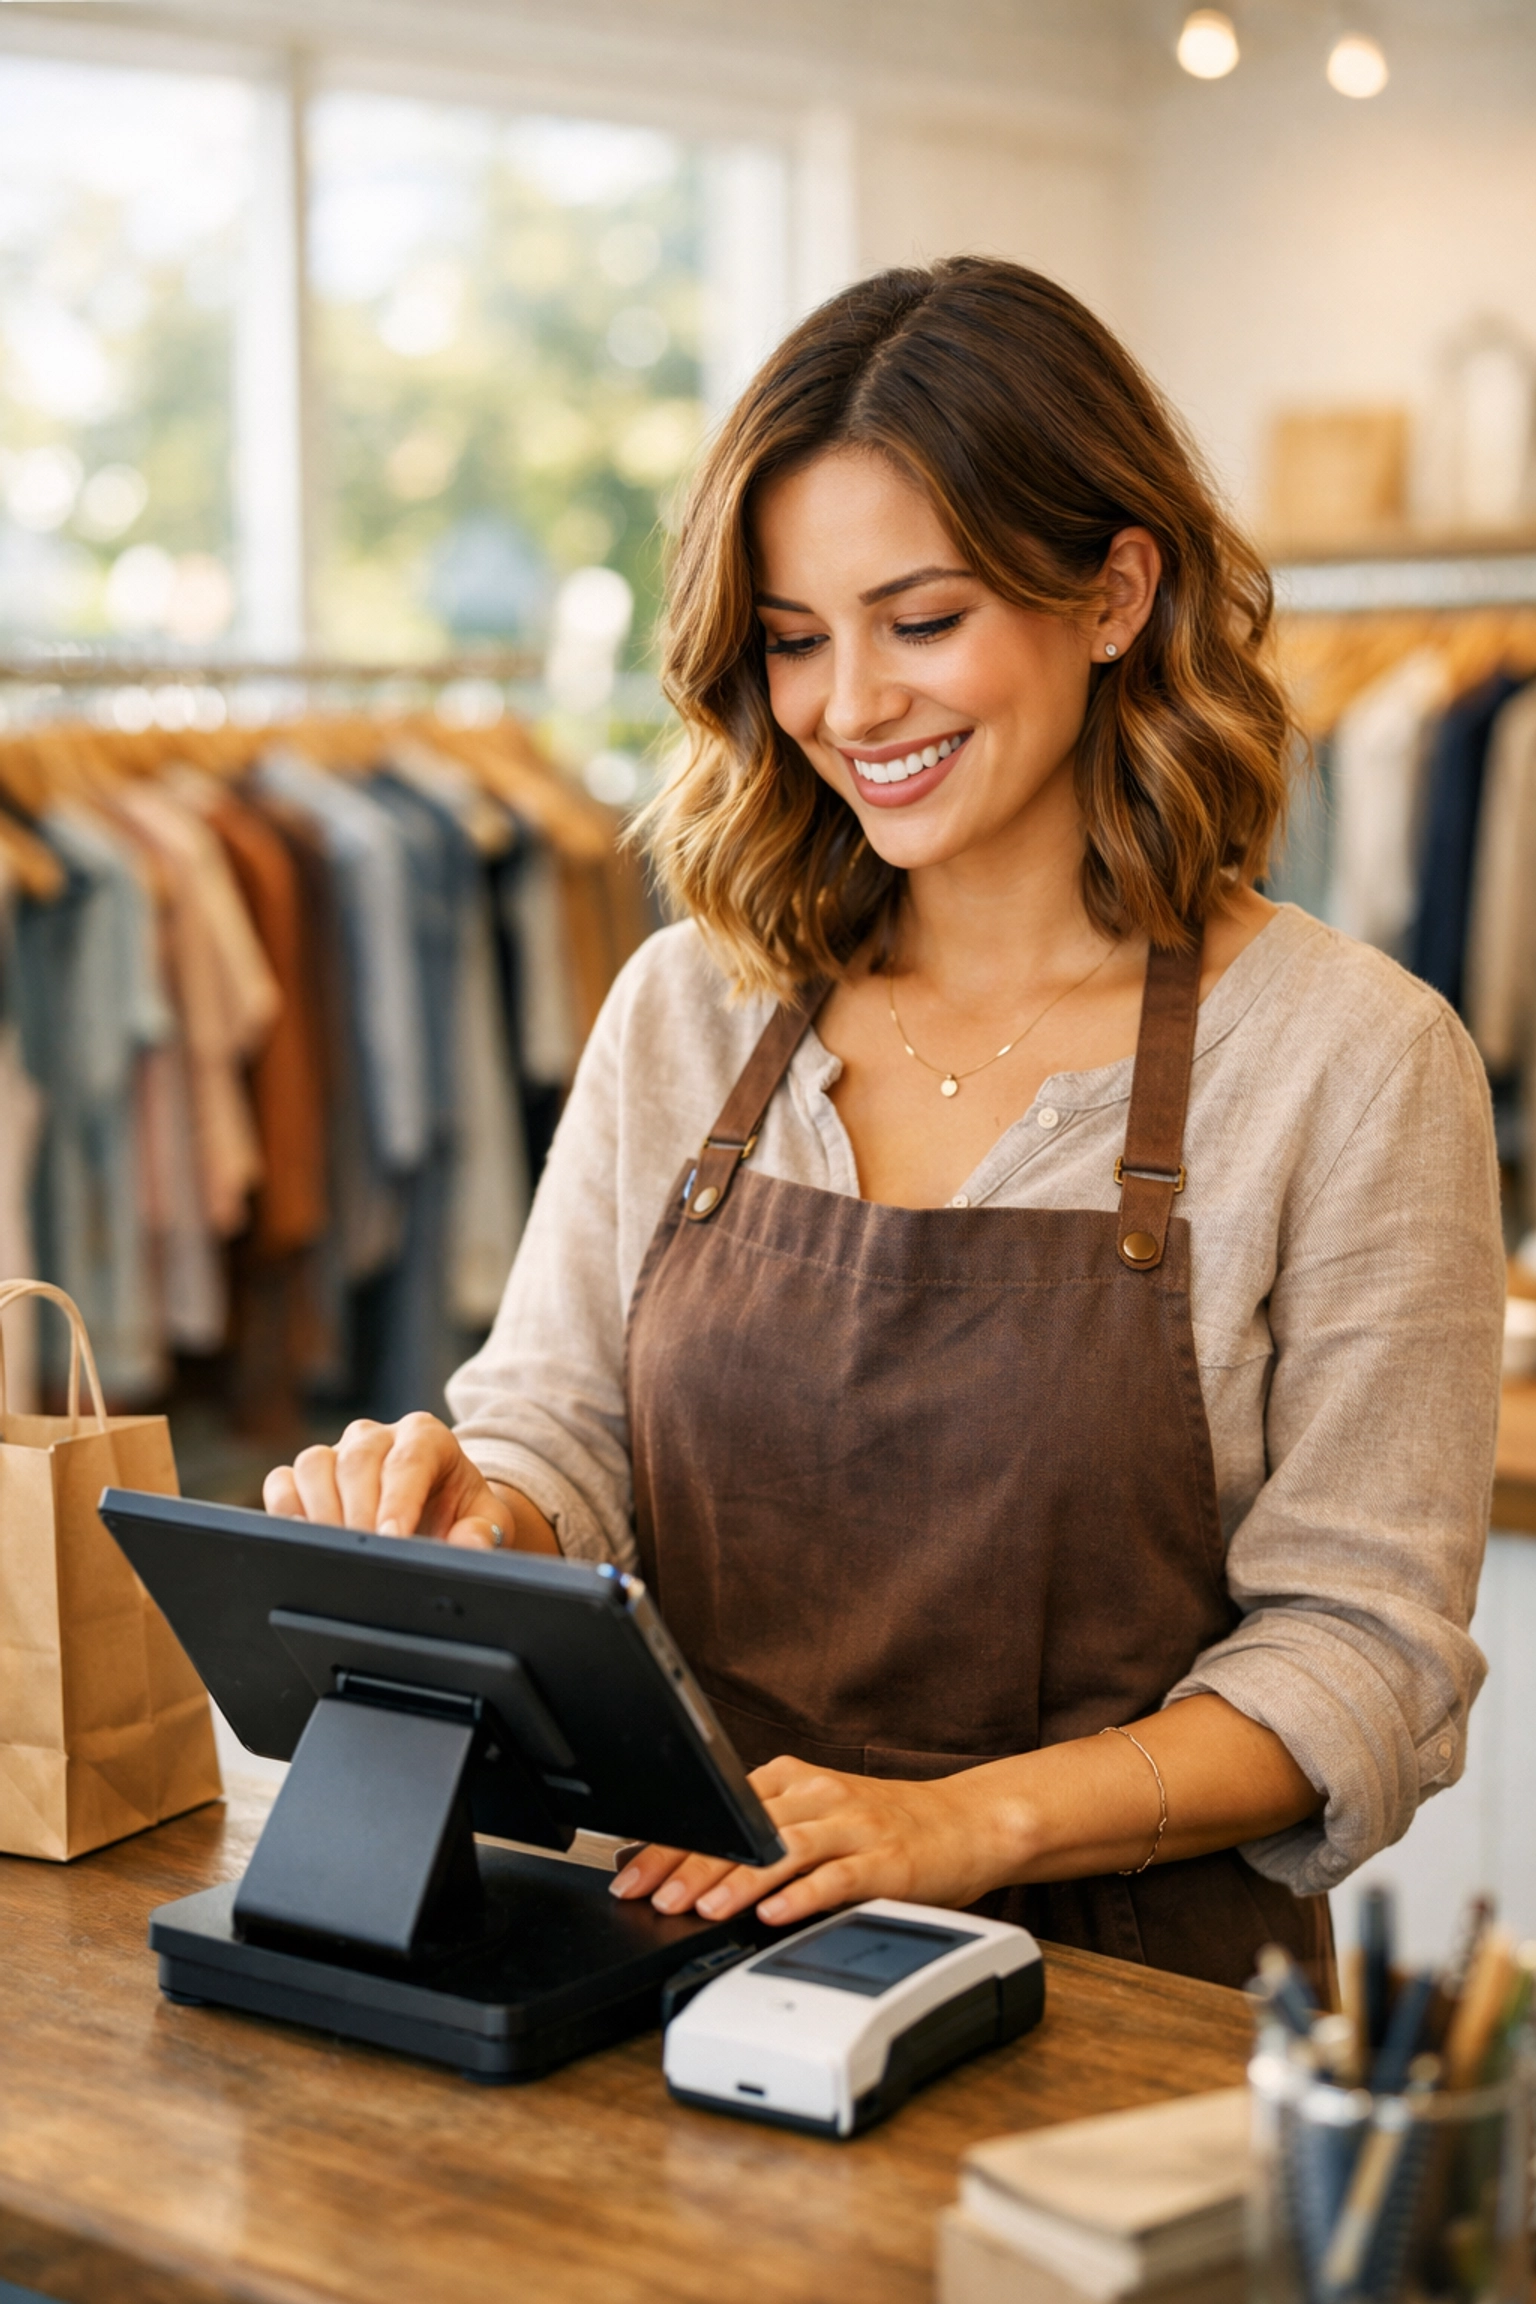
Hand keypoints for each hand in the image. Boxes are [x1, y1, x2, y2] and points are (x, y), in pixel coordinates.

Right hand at [262, 1412, 509, 1548]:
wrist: (435, 1515)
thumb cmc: (459, 1515)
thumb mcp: (484, 1522)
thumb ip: (483, 1532)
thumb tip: (471, 1544)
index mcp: (427, 1436)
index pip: (408, 1461)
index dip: (398, 1502)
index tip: (393, 1540)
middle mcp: (378, 1436)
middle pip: (357, 1462)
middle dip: (359, 1514)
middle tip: (364, 1557)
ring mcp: (338, 1451)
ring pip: (314, 1464)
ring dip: (320, 1513)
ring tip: (336, 1554)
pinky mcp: (307, 1473)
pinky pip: (282, 1481)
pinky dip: (285, 1510)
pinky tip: (301, 1542)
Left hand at [610, 1754, 1014, 1930]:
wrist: (968, 1823)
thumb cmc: (884, 1828)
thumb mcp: (816, 1817)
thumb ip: (761, 1835)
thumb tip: (686, 1872)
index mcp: (792, 1781)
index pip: (717, 1809)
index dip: (669, 1843)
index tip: (630, 1874)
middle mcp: (820, 1796)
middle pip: (744, 1827)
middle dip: (690, 1865)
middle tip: (652, 1897)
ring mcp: (855, 1826)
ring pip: (785, 1849)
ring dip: (739, 1881)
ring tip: (702, 1909)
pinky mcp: (888, 1861)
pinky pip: (839, 1877)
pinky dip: (803, 1896)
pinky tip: (774, 1914)